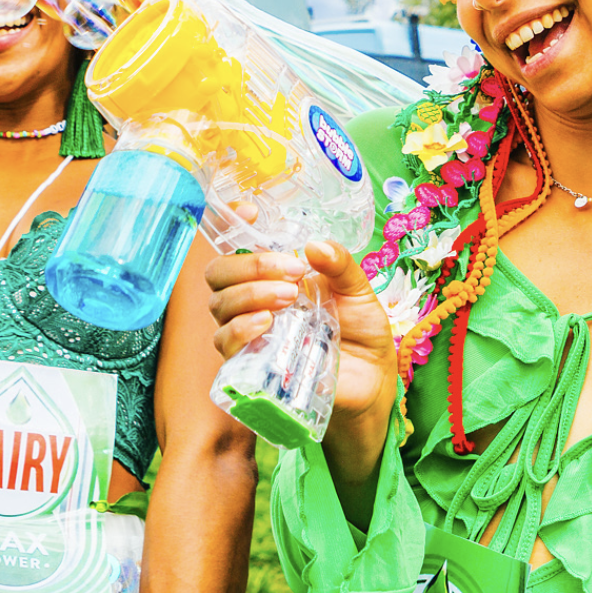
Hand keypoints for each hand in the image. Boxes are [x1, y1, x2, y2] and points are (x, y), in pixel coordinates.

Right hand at [207, 241, 398, 471]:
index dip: (232, 225)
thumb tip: (314, 245)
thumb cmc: (362, 332)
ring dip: (249, 294)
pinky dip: (241, 329)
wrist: (373, 379)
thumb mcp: (358, 290)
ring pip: (219, 307)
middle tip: (291, 273)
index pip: (235, 248)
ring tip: (288, 298)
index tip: (250, 213)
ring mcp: (250, 334)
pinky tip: (266, 323)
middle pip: (218, 275)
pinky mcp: (251, 366)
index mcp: (274, 277)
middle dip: (249, 267)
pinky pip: (226, 345)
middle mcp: (254, 302)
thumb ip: (340, 264)